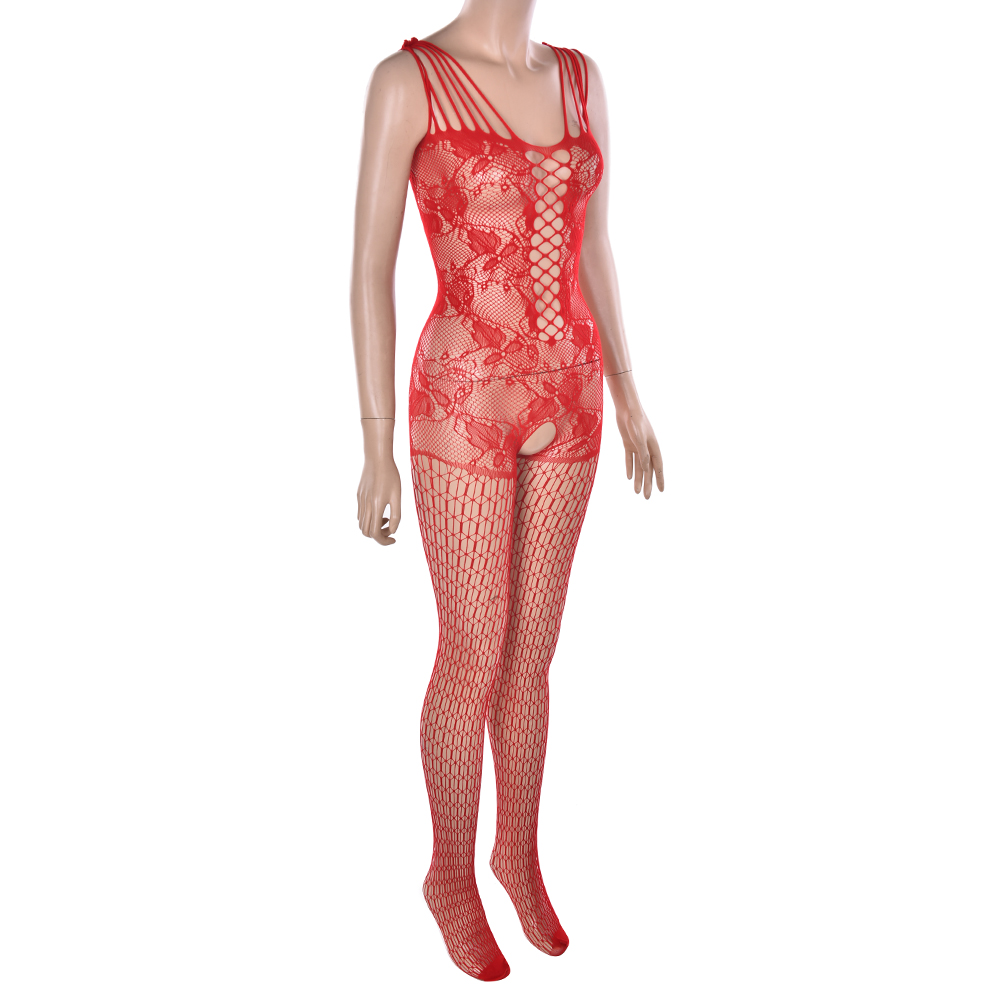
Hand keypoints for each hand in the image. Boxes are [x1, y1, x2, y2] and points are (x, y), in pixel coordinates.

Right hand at [356, 420, 401, 544]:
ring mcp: (360, 500)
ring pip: (362, 524)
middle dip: (378, 535)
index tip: (394, 539)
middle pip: (366, 532)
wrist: (377, 458)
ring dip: (373, 527)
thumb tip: (392, 530)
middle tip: (390, 529)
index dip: (384, 541)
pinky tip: (379, 510)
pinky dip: (369, 518)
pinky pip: (360, 514)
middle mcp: (365, 505)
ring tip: (385, 518)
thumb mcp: (397, 496)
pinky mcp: (358, 496)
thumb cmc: (390, 475)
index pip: (375, 533)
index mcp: (376, 506)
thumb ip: (396, 515)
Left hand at [607, 374, 663, 498]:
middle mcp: (647, 448)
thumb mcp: (639, 438)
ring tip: (637, 492)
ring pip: (639, 467)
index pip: (658, 467)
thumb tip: (645, 468)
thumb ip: (643, 453)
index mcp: (653, 447)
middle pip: (648, 470)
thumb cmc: (635, 421)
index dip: (659, 479)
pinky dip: (629, 468)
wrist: (626, 408)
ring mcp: (637, 446)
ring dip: (638, 479)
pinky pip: (629, 459)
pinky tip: (629, 478)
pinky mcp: (628, 443)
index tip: (661, 491)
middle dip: (648, 484)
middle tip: (647, 498)